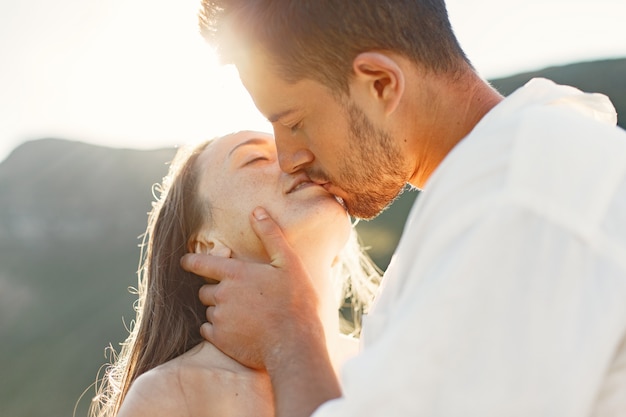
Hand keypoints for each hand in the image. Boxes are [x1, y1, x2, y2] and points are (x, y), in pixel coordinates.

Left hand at [181, 207, 323, 370]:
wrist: (295, 343)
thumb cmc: (296, 301)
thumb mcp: (288, 262)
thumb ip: (270, 235)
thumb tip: (257, 211)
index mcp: (235, 273)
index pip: (201, 263)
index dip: (191, 261)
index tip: (184, 261)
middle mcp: (222, 294)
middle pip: (205, 290)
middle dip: (217, 291)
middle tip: (239, 297)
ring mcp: (219, 318)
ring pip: (209, 311)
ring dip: (220, 311)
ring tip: (244, 316)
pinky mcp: (220, 340)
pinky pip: (207, 331)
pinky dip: (218, 330)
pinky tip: (238, 331)